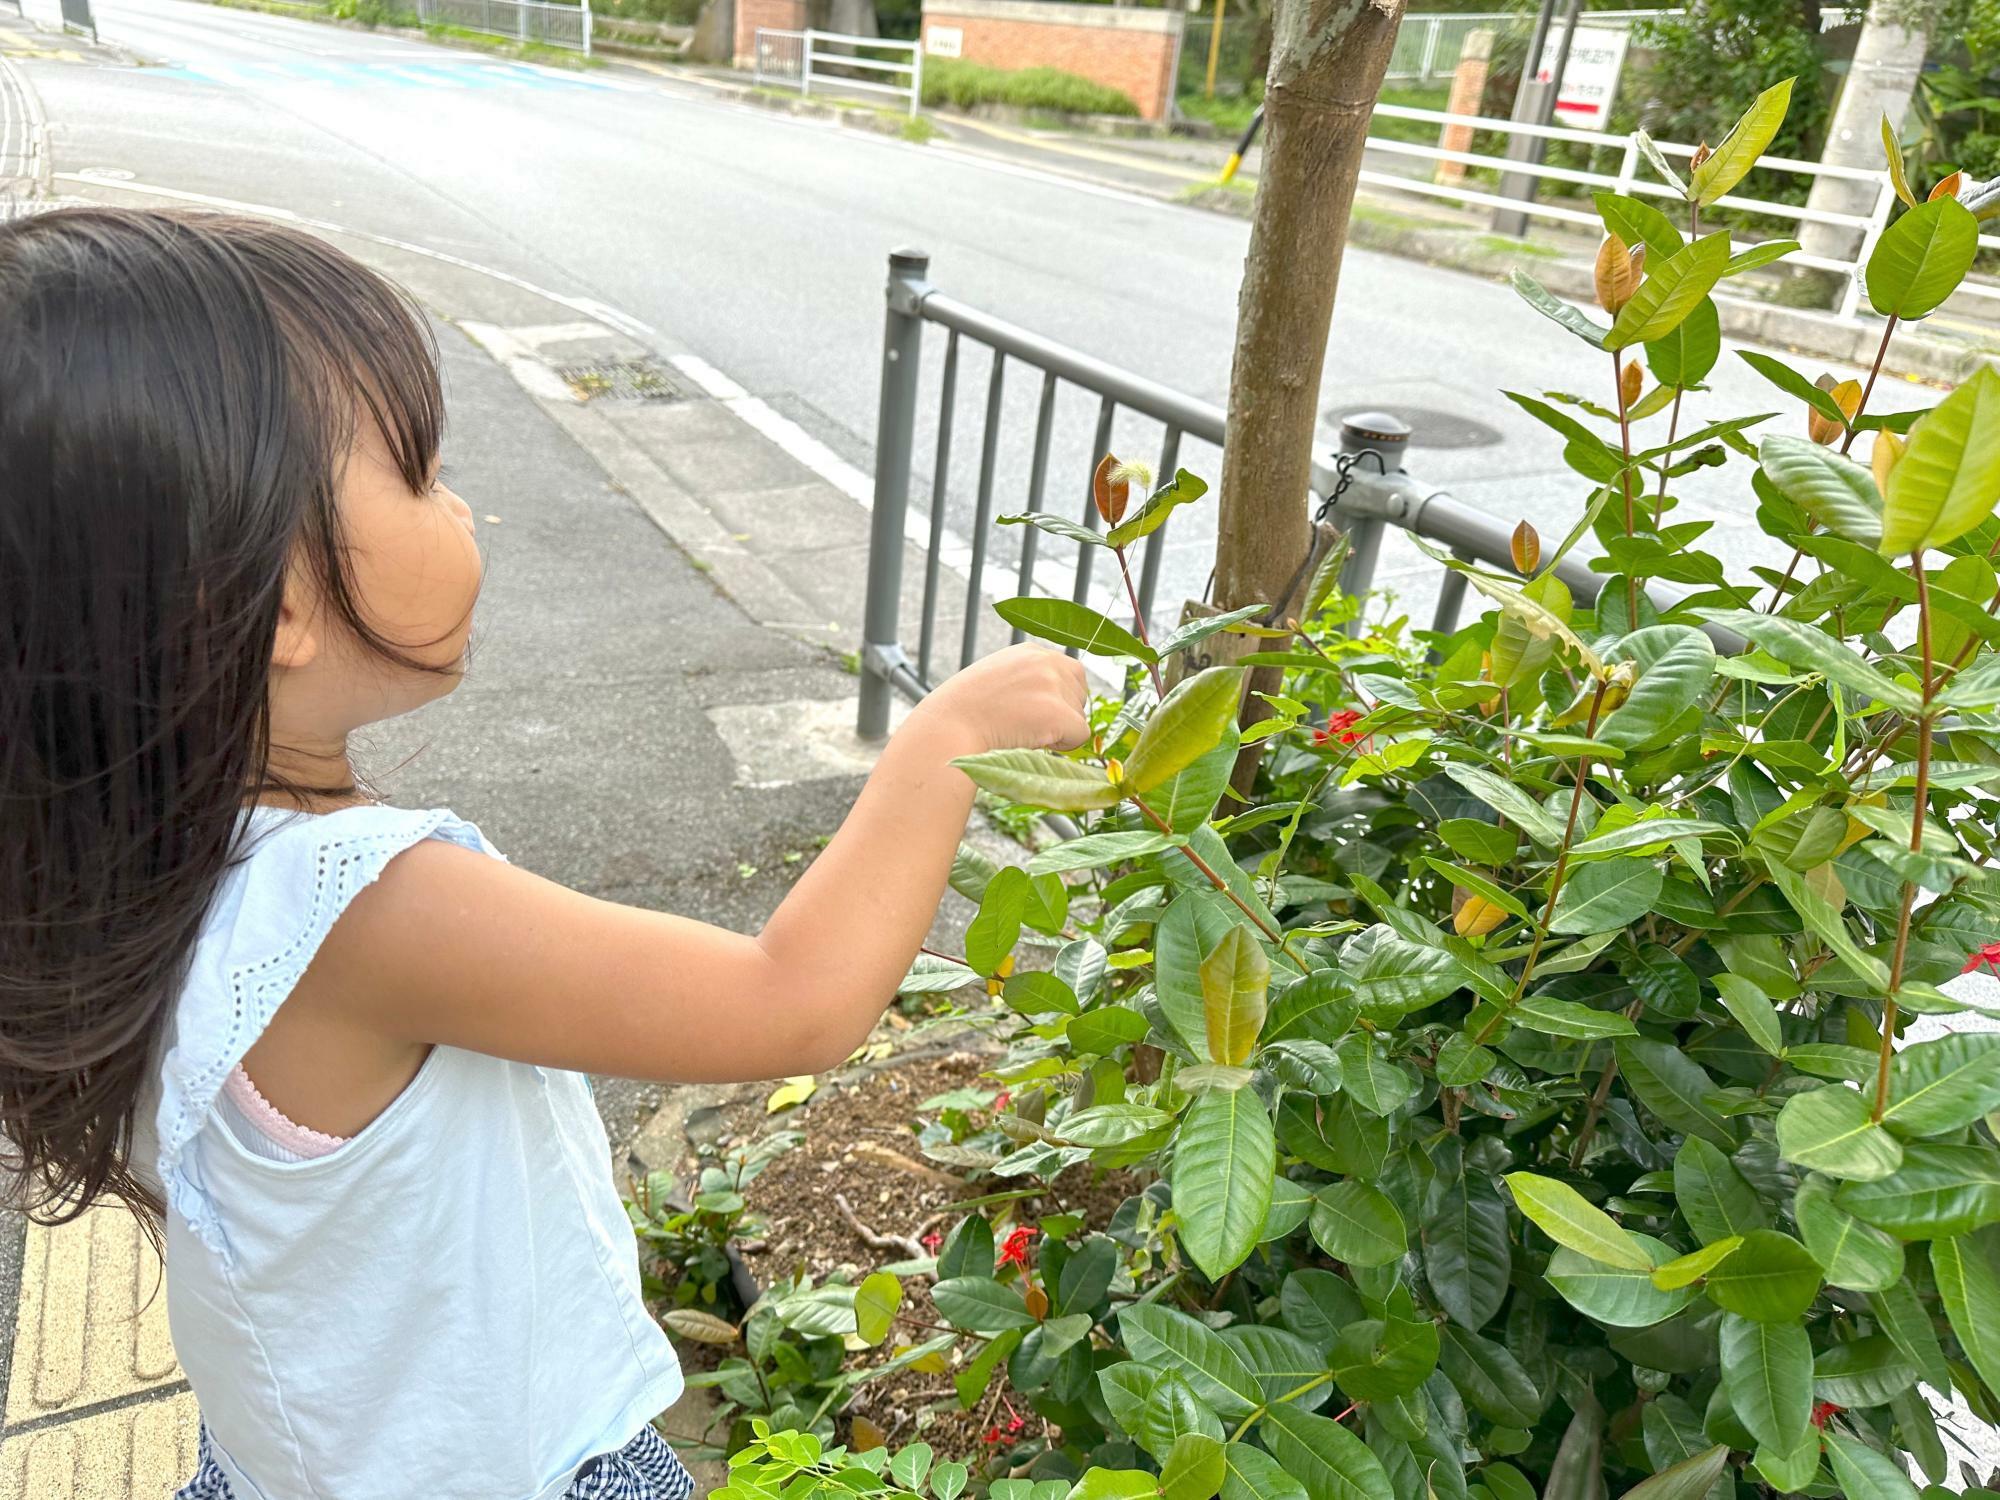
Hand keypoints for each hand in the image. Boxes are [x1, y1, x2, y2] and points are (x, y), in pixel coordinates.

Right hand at [915, 643, 1091, 754]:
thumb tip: (1055, 700)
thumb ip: (1028, 681)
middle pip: (1080, 694)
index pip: (1070, 673)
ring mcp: (1052, 685)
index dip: (1058, 698)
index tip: (1034, 712)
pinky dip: (1063, 746)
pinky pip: (1079, 735)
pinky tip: (1033, 741)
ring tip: (1023, 731)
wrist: (949, 728)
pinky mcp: (1057, 712)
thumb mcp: (997, 680)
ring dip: (1059, 731)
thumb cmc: (966, 713)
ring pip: (1079, 716)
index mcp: (1030, 652)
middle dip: (1062, 714)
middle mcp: (1045, 662)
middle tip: (1027, 725)